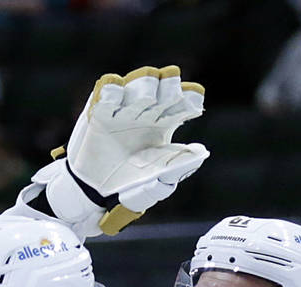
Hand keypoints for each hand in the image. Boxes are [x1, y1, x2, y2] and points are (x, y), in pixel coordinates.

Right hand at [32, 66, 208, 236]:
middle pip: (166, 83)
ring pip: (140, 80)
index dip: (191, 98)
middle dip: (171, 86)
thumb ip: (180, 166)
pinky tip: (116, 97)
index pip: (185, 100)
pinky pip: (108, 90)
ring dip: (146, 85)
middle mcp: (148, 110)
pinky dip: (113, 89)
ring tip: (148, 99)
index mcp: (166, 122)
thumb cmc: (132, 183)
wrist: (99, 190)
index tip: (193, 109)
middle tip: (173, 97)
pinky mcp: (101, 110)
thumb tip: (201, 152)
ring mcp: (124, 107)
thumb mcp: (159, 179)